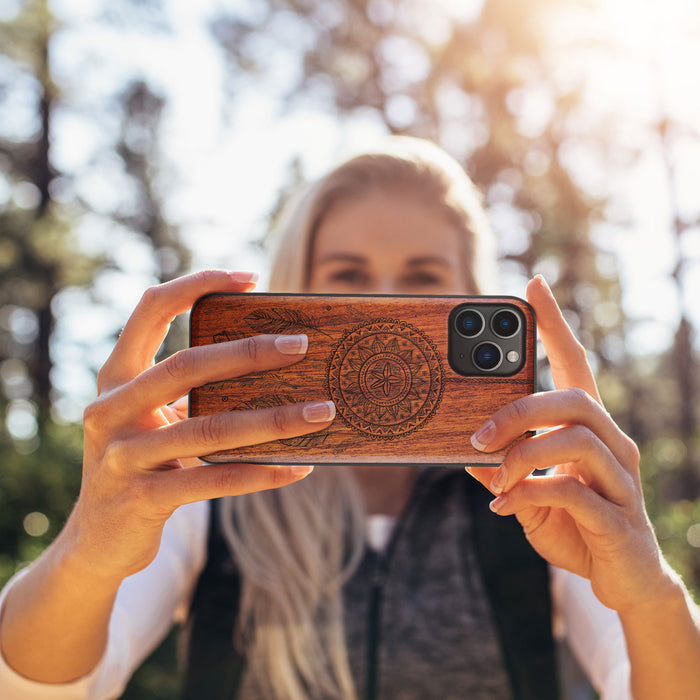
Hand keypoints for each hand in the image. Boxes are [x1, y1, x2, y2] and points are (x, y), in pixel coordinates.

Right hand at [69, 270, 333, 581]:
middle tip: (301, 345)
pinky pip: (214, 481)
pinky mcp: (142, 499)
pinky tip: (299, 468)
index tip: (249, 278)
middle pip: (186, 366)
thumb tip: (272, 367)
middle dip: (249, 352)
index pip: (150, 310)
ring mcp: (122, 456)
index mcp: (116, 377)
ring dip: (274, 419)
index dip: (196, 284)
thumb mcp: (150, 420)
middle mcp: (111, 410)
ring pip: (210, 429)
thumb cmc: (140, 464)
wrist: (95, 541)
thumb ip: (188, 392)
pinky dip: (262, 473)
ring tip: (322, 411)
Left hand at [467, 275, 674, 613]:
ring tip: (495, 477)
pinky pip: (573, 491)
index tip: (533, 285)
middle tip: (478, 436)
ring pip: (576, 438)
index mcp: (589, 430)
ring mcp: (621, 480)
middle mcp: (612, 444)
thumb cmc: (575, 526)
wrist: (623, 580)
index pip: (575, 364)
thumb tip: (467, 456)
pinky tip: (508, 506)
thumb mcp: (529, 495)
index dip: (555, 324)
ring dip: (523, 455)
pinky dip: (531, 493)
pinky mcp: (618, 518)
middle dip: (520, 411)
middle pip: (573, 399)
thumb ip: (504, 472)